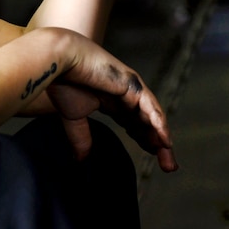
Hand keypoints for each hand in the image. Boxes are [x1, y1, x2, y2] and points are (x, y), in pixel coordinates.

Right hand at [45, 38, 176, 171]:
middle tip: (168, 167)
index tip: (153, 157)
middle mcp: (126, 94)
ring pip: (152, 117)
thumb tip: (80, 161)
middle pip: (147, 123)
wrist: (60, 62)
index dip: (144, 140)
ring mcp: (131, 88)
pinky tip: (164, 141)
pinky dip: (158, 124)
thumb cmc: (63, 83)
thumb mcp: (74, 119)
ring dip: (162, 139)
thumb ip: (81, 139)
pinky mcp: (132, 84)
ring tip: (168, 159)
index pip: (134, 124)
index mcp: (113, 100)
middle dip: (158, 145)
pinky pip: (150, 107)